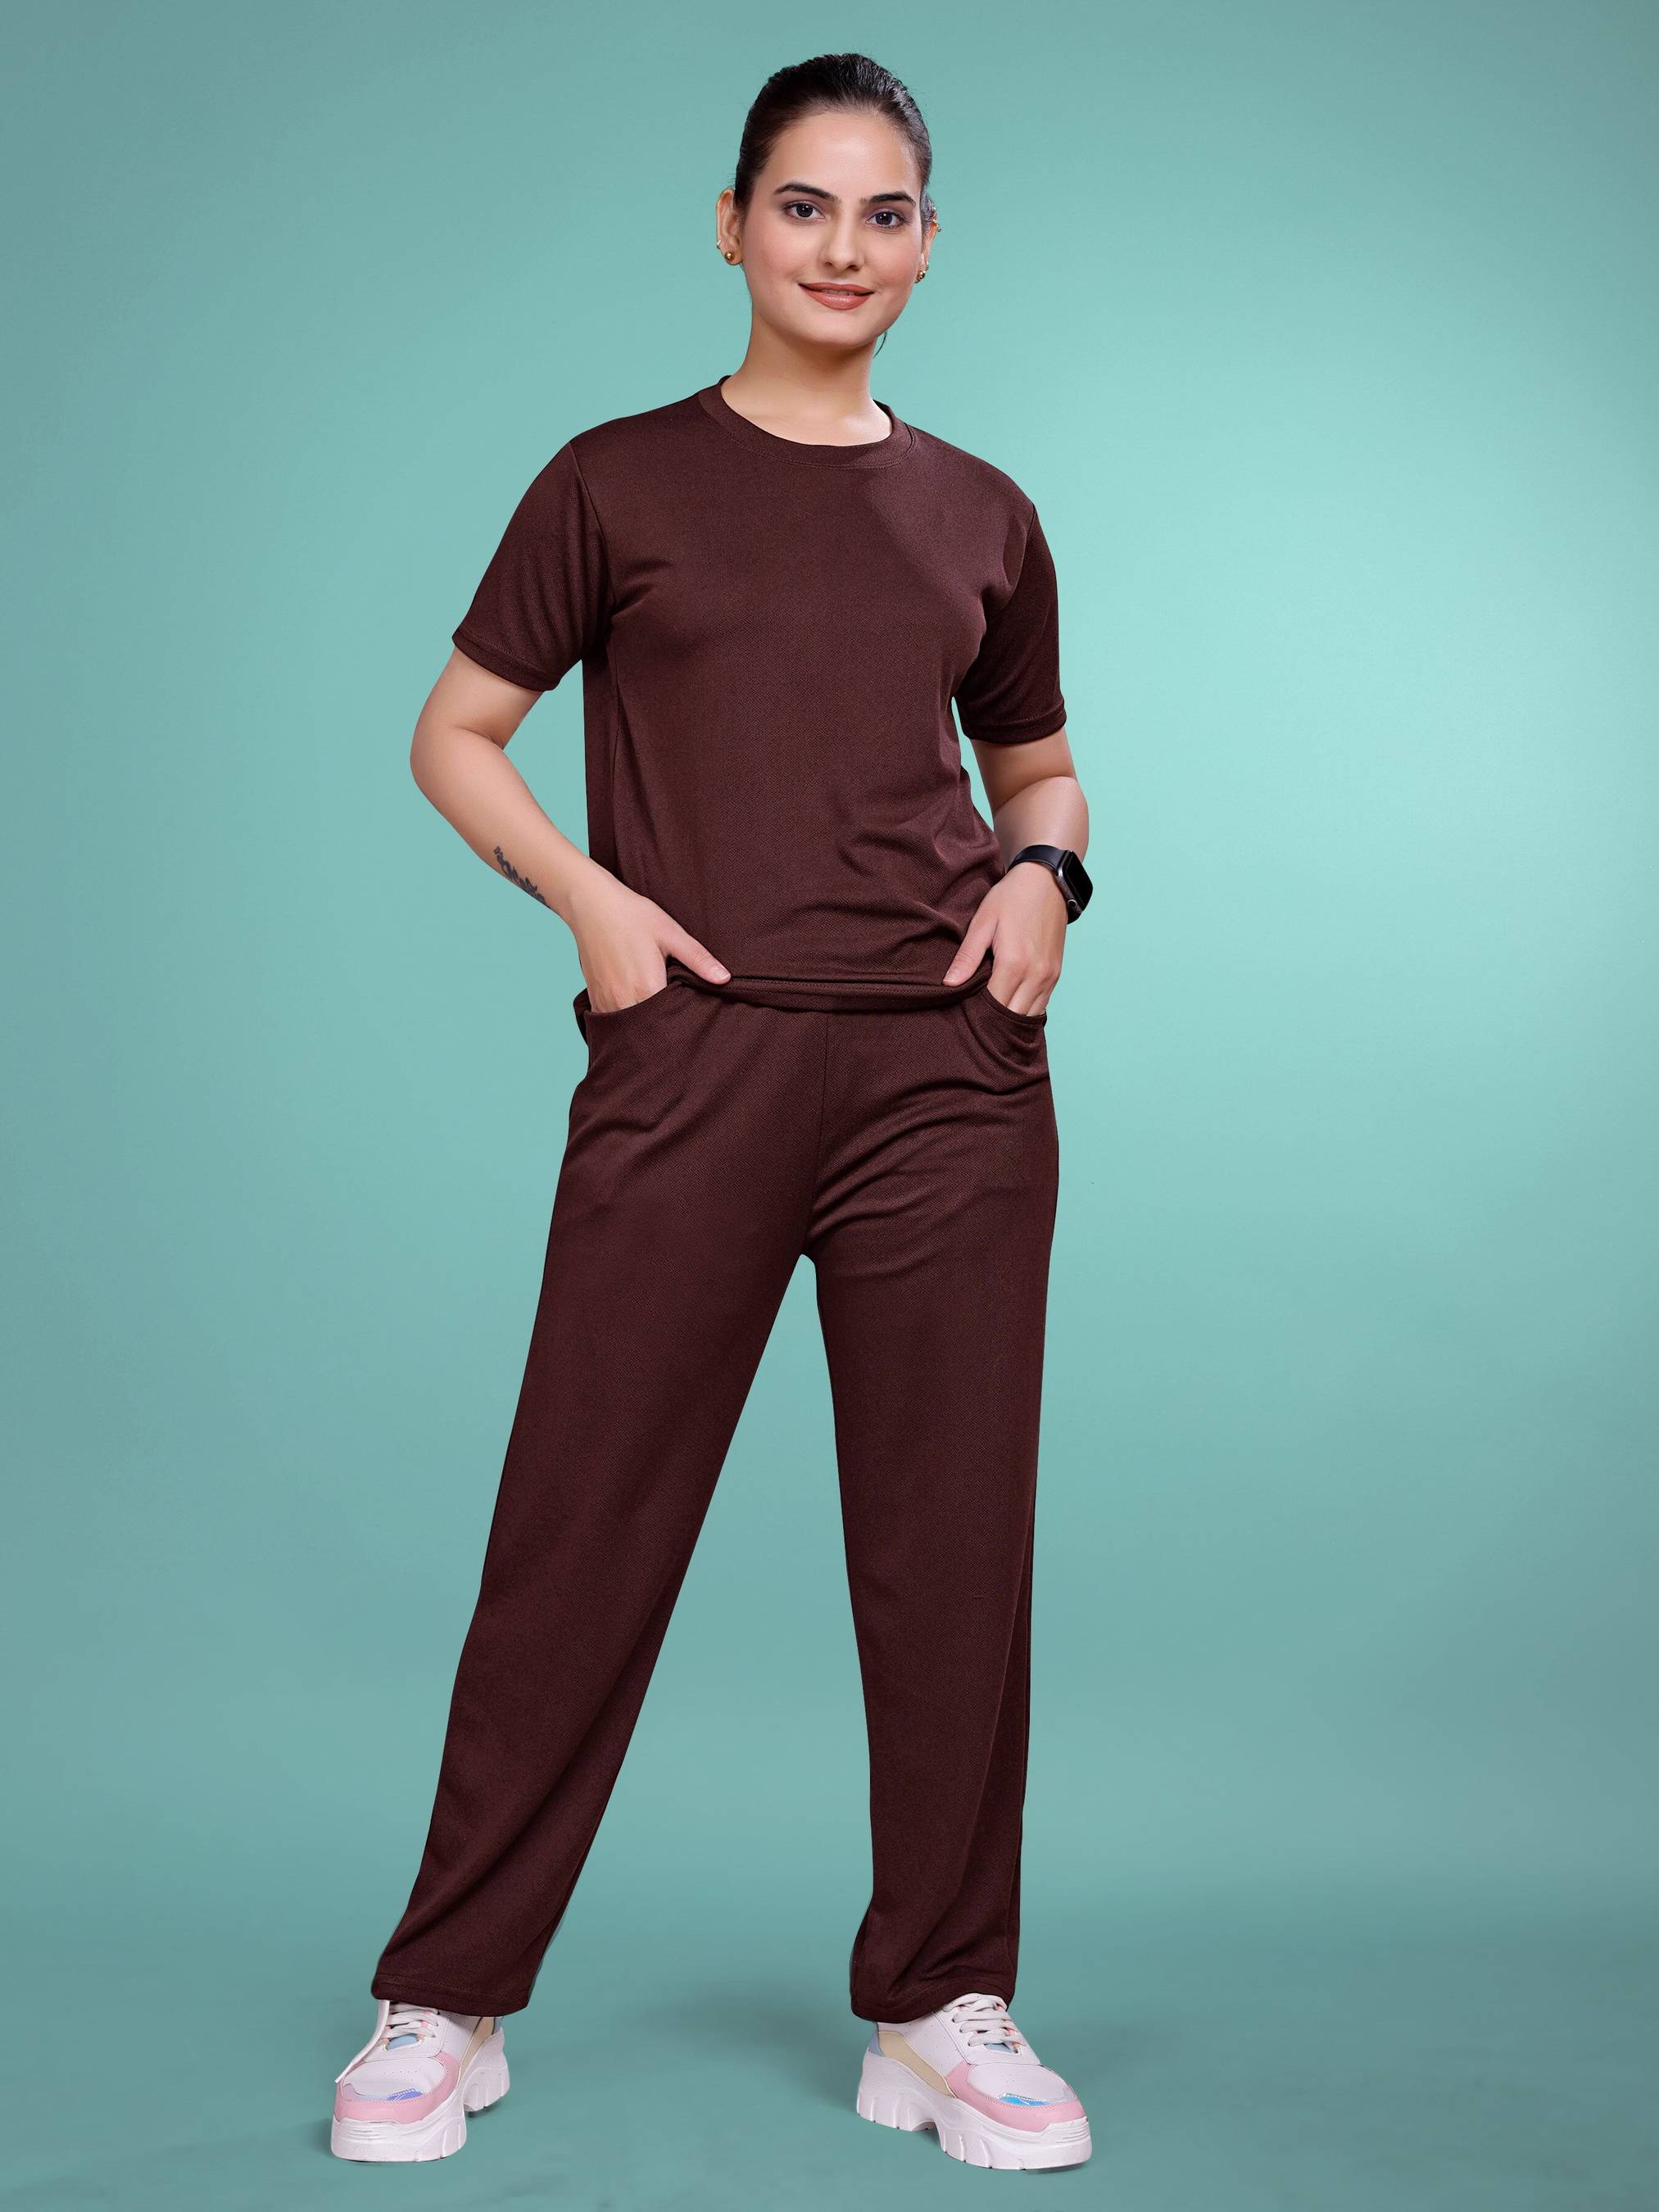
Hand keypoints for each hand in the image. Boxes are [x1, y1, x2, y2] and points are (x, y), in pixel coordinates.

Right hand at [568, 870, 729, 1013]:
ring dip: (644, 1027)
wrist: (590, 905)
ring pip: (630, 1029)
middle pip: (650, 1029)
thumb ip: (698, 959)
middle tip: (679, 1026)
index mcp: (647, 988)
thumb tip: (725, 979)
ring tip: (659, 1021)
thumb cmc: (632, 916)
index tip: (692, 1022)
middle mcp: (624, 1001)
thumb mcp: (671, 933)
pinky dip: (626, 1021)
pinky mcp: (595, 999)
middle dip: (664, 1030)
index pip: (670, 1020)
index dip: (683, 1023)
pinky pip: (613, 1021)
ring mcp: (607, 1002)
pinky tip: (638, 1012)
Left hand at [942, 861, 1066, 1015]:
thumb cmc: (1011, 898)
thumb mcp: (983, 922)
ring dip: (1010, 1019)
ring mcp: (1049, 977)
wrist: (1046, 881)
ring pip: (1029, 1015)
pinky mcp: (1056, 974)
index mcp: (1014, 964)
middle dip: (993, 1022)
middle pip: (1012, 1016)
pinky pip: (1041, 1005)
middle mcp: (1036, 975)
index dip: (978, 1015)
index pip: (993, 1006)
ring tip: (991, 1019)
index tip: (963, 1015)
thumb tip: (949, 984)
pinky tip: (1010, 1009)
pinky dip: (1025, 1011)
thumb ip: (967, 957)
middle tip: (974, 1021)